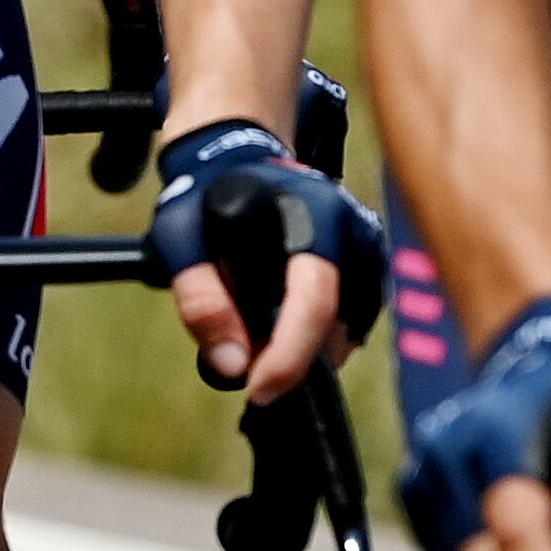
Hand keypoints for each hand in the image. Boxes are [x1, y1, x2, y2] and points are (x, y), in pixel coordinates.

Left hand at [147, 118, 386, 402]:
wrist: (235, 159)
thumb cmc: (203, 195)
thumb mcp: (180, 238)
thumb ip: (201, 301)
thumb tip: (232, 366)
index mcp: (313, 215)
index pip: (313, 302)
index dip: (288, 358)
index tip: (257, 391)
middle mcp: (354, 230)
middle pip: (334, 326)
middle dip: (289, 357)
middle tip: (245, 362)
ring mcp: (369, 248)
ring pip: (346, 331)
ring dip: (304, 348)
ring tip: (256, 333)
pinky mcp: (370, 264)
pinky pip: (351, 322)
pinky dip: (317, 336)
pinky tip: (280, 325)